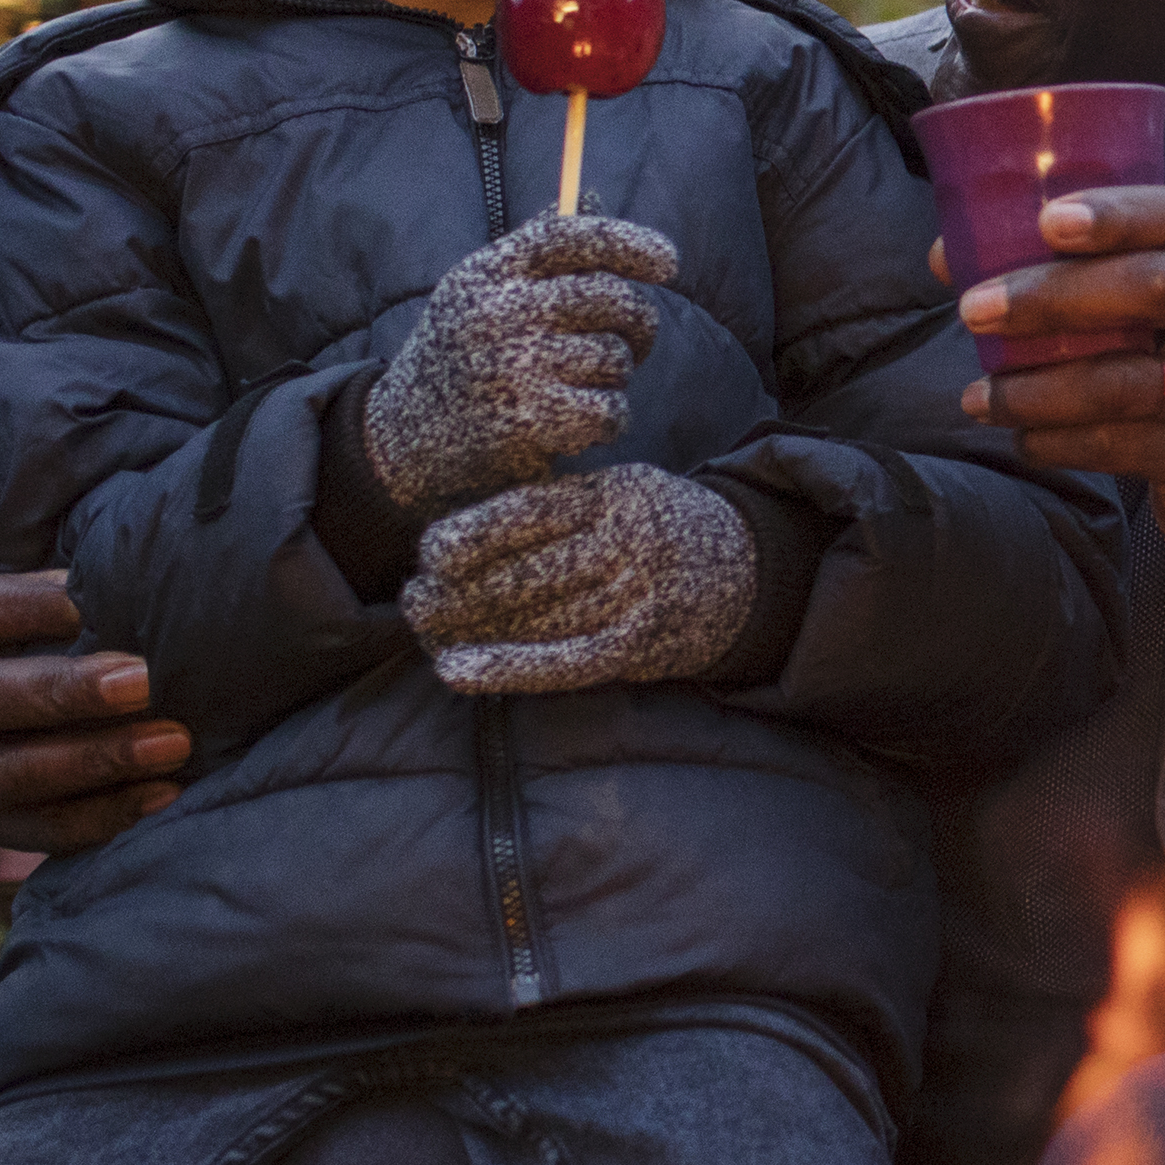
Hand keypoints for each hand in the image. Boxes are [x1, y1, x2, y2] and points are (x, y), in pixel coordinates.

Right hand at [0, 501, 185, 852]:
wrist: (37, 666)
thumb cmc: (30, 598)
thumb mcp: (1, 554)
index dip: (15, 605)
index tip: (85, 597)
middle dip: (63, 691)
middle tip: (143, 678)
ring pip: (11, 775)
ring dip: (97, 759)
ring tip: (175, 740)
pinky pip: (40, 830)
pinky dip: (104, 816)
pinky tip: (166, 791)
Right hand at [368, 214, 677, 510]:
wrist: (399, 441)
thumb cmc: (462, 357)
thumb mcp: (482, 292)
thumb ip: (536, 249)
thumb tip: (590, 194)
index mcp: (488, 273)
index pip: (569, 235)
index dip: (627, 242)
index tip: (668, 261)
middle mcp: (497, 312)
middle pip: (610, 297)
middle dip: (638, 322)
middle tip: (633, 343)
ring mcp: (511, 367)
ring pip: (614, 358)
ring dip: (614, 378)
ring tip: (583, 387)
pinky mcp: (526, 421)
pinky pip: (609, 410)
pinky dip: (608, 420)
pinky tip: (581, 424)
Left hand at [408, 464, 757, 694]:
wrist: (750, 570)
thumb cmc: (657, 528)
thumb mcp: (620, 491)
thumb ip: (557, 507)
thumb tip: (459, 538)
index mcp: (614, 494)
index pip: (531, 512)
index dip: (474, 533)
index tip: (429, 551)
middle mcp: (627, 543)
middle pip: (526, 572)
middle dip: (458, 591)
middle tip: (414, 602)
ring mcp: (636, 596)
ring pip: (536, 619)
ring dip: (471, 631)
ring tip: (428, 634)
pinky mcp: (640, 644)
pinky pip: (565, 662)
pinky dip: (507, 667)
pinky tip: (458, 672)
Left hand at [953, 186, 1164, 575]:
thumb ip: (1090, 268)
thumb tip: (949, 254)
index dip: (1121, 212)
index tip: (1047, 220)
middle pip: (1156, 285)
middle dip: (1055, 294)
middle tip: (975, 307)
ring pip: (1125, 381)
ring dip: (1036, 389)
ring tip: (978, 395)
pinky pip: (1119, 445)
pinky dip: (1056, 441)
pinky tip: (1021, 436)